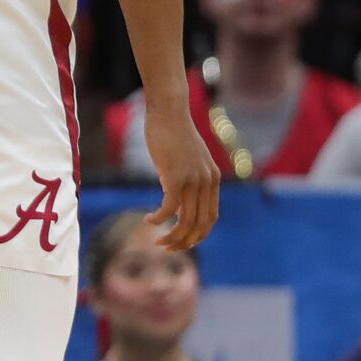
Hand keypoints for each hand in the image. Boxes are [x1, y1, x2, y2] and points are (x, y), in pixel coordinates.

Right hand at [144, 110, 221, 249]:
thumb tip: (175, 204)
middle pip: (200, 225)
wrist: (169, 112)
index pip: (210, 218)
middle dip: (184, 242)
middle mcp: (207, 182)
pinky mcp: (176, 177)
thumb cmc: (173, 135)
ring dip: (171, 237)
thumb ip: (187, 182)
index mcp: (213, 180)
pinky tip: (148, 220)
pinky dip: (158, 219)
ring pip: (185, 221)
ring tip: (158, 242)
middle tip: (167, 248)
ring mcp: (193, 180)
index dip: (198, 235)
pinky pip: (169, 209)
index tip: (182, 242)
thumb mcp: (187, 161)